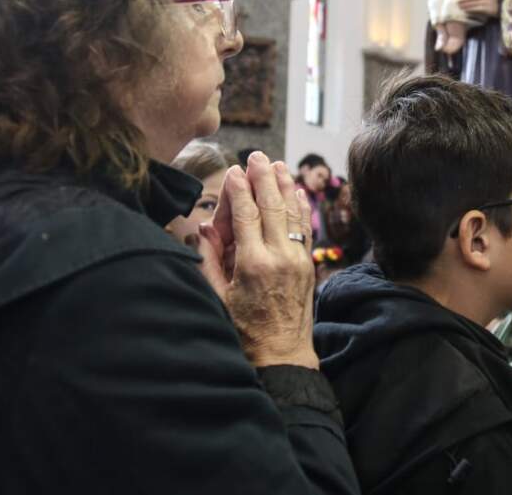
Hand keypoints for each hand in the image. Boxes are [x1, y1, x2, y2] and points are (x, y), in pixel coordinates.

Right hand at [196, 152, 317, 368]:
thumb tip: (204, 227)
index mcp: (253, 264)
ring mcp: (298, 260)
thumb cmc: (244, 331)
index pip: (245, 214)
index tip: (234, 170)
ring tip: (277, 164)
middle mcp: (279, 257)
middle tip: (256, 156)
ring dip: (284, 186)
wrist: (282, 355)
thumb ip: (208, 260)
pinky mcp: (308, 266)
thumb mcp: (217, 297)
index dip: (239, 189)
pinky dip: (300, 207)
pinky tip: (296, 192)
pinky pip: (305, 229)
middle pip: (271, 206)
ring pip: (292, 213)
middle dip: (263, 177)